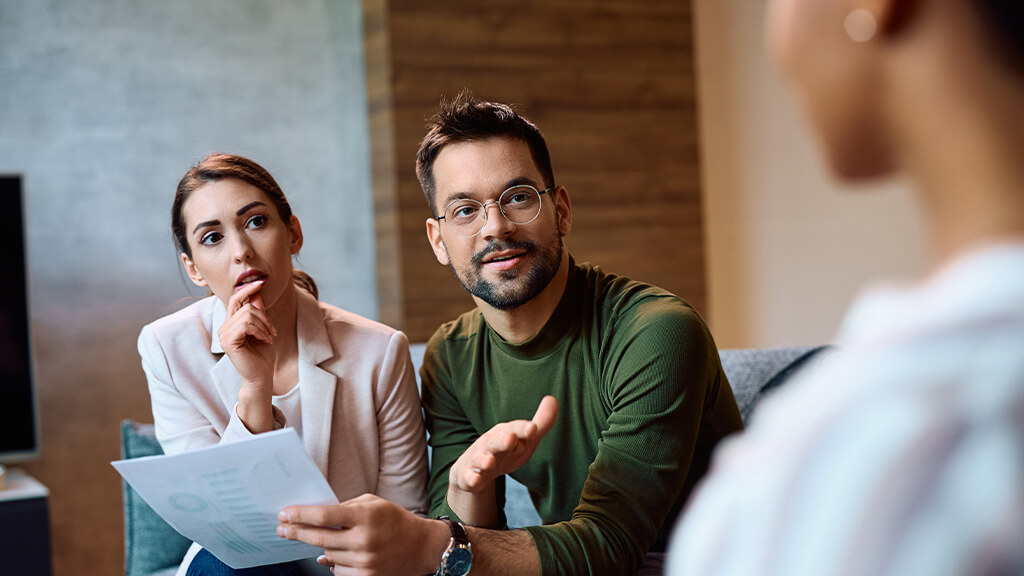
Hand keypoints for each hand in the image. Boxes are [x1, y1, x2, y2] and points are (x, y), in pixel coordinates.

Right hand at [218, 280, 277, 390]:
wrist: (262, 376)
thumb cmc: (263, 355)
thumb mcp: (263, 329)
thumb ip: (258, 313)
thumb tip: (256, 293)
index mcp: (232, 323)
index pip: (236, 299)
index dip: (247, 289)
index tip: (261, 282)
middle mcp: (225, 327)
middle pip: (246, 305)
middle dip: (264, 316)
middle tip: (272, 331)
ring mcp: (224, 335)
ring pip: (247, 314)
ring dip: (264, 325)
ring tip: (268, 337)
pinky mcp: (228, 342)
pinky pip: (246, 324)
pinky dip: (260, 330)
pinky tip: (264, 340)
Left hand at [277, 494, 444, 575]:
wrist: (421, 546)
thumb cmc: (395, 520)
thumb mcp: (373, 504)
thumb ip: (345, 508)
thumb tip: (317, 518)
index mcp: (365, 516)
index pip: (324, 515)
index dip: (300, 515)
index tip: (284, 514)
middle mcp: (363, 540)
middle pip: (319, 537)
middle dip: (296, 532)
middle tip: (282, 528)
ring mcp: (364, 561)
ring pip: (327, 555)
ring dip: (321, 547)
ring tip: (323, 539)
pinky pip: (338, 571)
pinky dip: (334, 563)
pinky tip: (339, 554)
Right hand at [450, 395, 558, 493]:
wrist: (472, 468)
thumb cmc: (504, 451)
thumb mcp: (525, 441)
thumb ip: (541, 424)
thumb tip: (553, 398)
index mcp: (505, 433)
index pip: (515, 430)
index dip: (523, 429)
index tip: (533, 428)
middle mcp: (490, 444)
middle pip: (497, 442)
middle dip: (503, 441)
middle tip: (511, 438)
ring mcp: (478, 460)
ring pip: (480, 459)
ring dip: (484, 460)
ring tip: (489, 461)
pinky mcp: (469, 476)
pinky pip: (469, 478)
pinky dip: (471, 479)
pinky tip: (475, 480)